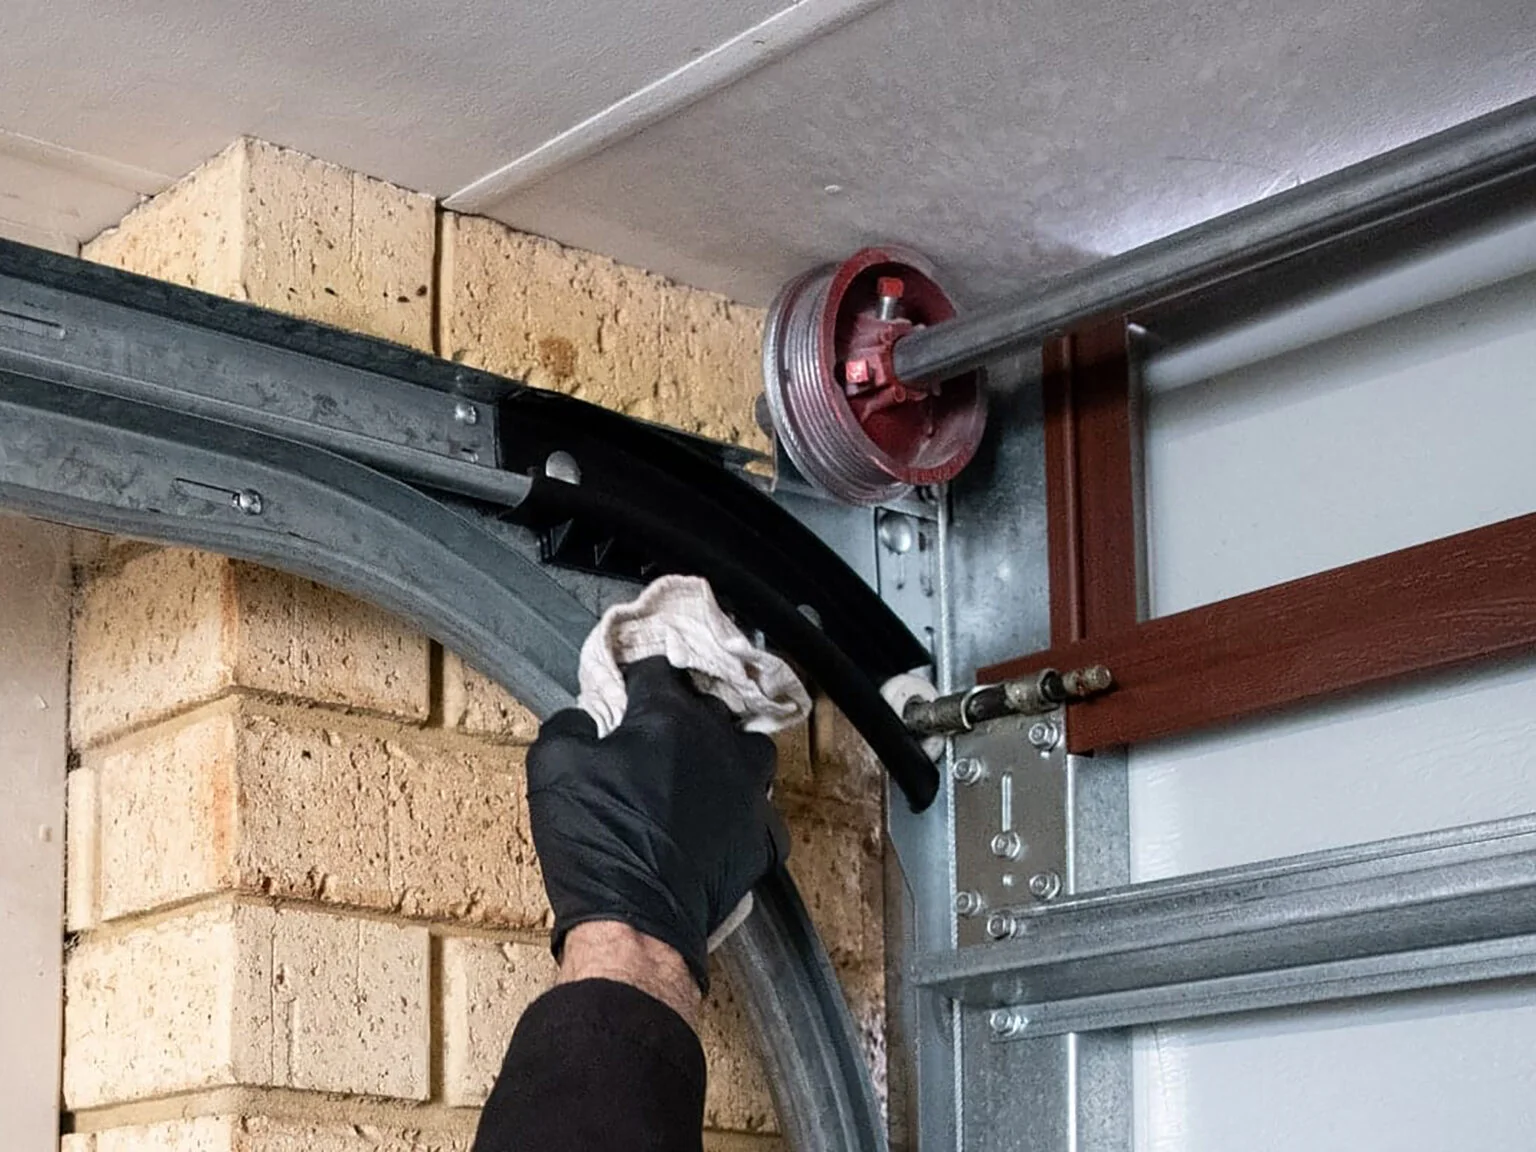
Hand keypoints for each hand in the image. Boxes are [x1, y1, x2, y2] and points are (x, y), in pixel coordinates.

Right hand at [527, 657, 788, 991]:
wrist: (638, 921)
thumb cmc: (596, 839)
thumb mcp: (552, 767)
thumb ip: (569, 724)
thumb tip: (584, 716)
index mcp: (669, 715)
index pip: (657, 670)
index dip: (635, 677)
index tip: (623, 691)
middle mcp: (719, 741)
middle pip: (708, 704)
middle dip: (682, 711)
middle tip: (655, 733)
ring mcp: (749, 788)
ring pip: (749, 748)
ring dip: (727, 752)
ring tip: (700, 770)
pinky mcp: (763, 835)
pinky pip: (760, 809)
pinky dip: (742, 811)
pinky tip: (721, 823)